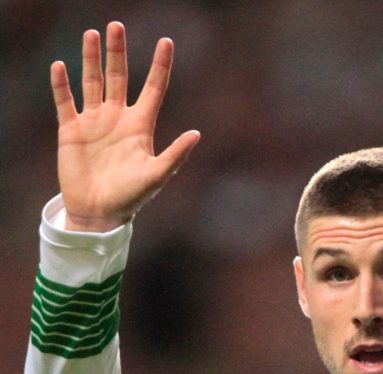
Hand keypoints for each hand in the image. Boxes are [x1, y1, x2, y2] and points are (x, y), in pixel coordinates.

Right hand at [52, 21, 199, 231]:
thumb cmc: (132, 197)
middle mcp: (118, 118)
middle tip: (116, 25)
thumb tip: (197, 134)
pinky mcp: (71, 131)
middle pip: (119, 76)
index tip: (166, 41)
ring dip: (90, 59)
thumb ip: (175, 154)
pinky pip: (65, 102)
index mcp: (141, 125)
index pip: (154, 87)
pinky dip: (61, 85)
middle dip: (118, 51)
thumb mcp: (157, 175)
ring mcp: (94, 122)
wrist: (99, 213)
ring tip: (91, 34)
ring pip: (92, 82)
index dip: (160, 65)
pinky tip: (59, 65)